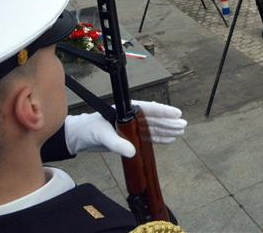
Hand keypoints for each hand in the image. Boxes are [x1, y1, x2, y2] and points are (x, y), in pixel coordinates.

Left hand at [64, 101, 186, 157]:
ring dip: (166, 130)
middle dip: (169, 122)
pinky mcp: (130, 137)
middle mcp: (132, 117)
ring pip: (153, 128)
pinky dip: (159, 138)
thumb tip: (133, 152)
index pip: (148, 109)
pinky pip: (148, 137)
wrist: (79, 137)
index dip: (163, 111)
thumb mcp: (102, 135)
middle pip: (154, 119)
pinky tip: (169, 140)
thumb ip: (117, 143)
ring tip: (180, 132)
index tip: (176, 114)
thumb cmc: (89, 130)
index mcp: (126, 110)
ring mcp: (132, 127)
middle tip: (183, 125)